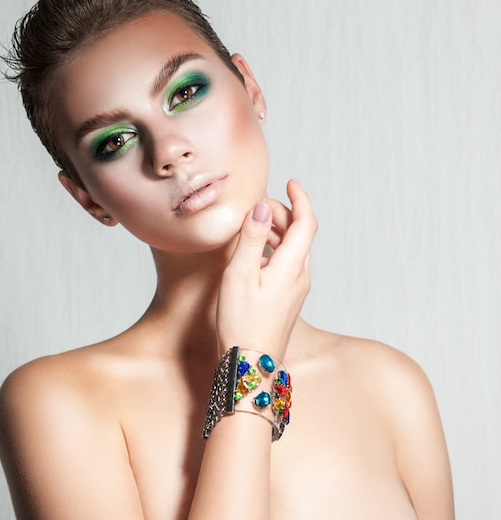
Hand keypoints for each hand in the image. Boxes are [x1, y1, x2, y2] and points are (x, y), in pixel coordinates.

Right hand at [216, 179, 316, 360]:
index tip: (291, 182)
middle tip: (256, 208)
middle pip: (300, 234)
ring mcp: (296, 289)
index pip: (307, 223)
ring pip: (293, 249)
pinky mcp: (288, 299)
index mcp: (292, 267)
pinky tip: (255, 254)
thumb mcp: (240, 274)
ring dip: (278, 231)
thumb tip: (264, 207)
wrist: (250, 364)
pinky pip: (286, 264)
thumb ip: (252, 238)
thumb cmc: (241, 323)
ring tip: (254, 226)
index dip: (301, 199)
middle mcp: (300, 276)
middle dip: (283, 214)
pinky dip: (274, 248)